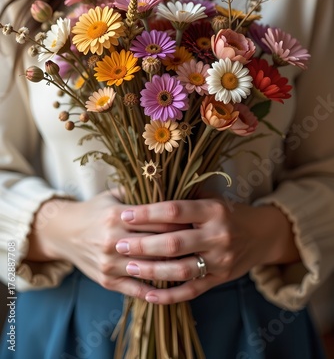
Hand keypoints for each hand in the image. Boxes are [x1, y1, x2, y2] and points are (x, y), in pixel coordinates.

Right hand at [25, 191, 186, 298]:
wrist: (64, 232)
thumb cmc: (95, 210)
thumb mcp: (114, 194)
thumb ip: (140, 191)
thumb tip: (173, 183)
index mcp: (116, 216)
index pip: (158, 220)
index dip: (181, 222)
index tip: (198, 222)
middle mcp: (112, 240)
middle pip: (157, 244)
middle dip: (182, 244)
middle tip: (202, 242)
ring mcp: (109, 263)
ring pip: (150, 268)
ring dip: (174, 267)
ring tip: (194, 262)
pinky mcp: (107, 281)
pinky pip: (137, 288)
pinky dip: (157, 289)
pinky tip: (174, 284)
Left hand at [115, 199, 299, 303]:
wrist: (262, 234)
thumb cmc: (228, 212)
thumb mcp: (212, 198)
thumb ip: (185, 196)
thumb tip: (148, 189)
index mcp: (213, 210)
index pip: (175, 210)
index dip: (148, 213)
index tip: (126, 214)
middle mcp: (218, 235)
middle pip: (174, 243)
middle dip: (144, 244)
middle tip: (120, 244)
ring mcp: (220, 260)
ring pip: (181, 270)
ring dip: (152, 271)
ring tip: (129, 267)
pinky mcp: (220, 279)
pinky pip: (191, 290)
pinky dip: (169, 295)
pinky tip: (148, 295)